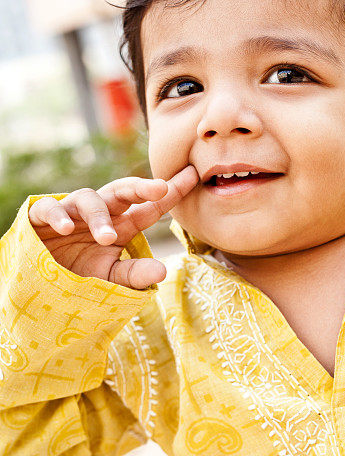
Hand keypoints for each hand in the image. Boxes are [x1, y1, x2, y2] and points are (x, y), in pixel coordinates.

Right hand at [28, 166, 198, 289]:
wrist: (40, 280)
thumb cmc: (80, 274)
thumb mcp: (110, 278)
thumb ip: (134, 274)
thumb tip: (164, 270)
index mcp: (121, 225)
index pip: (150, 207)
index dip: (171, 192)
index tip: (194, 175)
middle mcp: (101, 213)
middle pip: (123, 191)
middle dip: (141, 186)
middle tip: (160, 188)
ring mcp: (72, 212)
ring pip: (89, 199)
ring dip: (98, 217)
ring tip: (106, 238)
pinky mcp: (42, 217)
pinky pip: (50, 207)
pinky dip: (58, 215)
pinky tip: (66, 229)